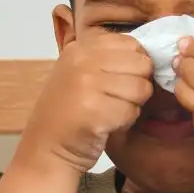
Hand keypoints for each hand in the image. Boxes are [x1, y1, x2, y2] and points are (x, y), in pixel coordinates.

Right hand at [20, 31, 155, 173]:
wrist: (46, 148)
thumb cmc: (69, 112)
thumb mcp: (80, 72)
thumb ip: (108, 58)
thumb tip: (147, 56)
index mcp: (80, 48)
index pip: (132, 44)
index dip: (134, 65)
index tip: (118, 81)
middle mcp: (82, 60)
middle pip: (141, 65)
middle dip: (137, 85)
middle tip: (115, 99)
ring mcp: (87, 84)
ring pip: (141, 88)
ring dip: (132, 105)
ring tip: (109, 112)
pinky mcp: (94, 110)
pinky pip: (132, 111)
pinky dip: (125, 122)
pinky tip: (106, 124)